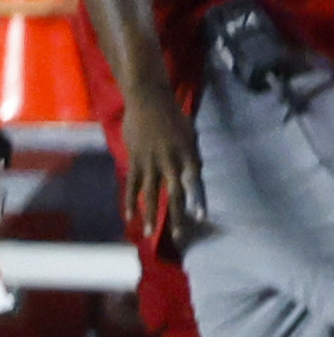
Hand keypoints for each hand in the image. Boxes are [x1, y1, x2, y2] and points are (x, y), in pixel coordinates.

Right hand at [116, 90, 200, 247]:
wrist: (149, 101)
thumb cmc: (173, 116)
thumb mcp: (190, 134)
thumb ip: (191, 156)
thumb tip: (193, 175)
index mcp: (188, 154)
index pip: (195, 182)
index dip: (198, 200)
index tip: (201, 218)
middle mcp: (171, 161)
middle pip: (175, 193)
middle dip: (177, 215)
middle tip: (180, 235)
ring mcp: (151, 162)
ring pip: (151, 194)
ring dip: (151, 214)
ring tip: (150, 233)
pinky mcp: (135, 160)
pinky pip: (132, 185)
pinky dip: (130, 201)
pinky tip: (129, 216)